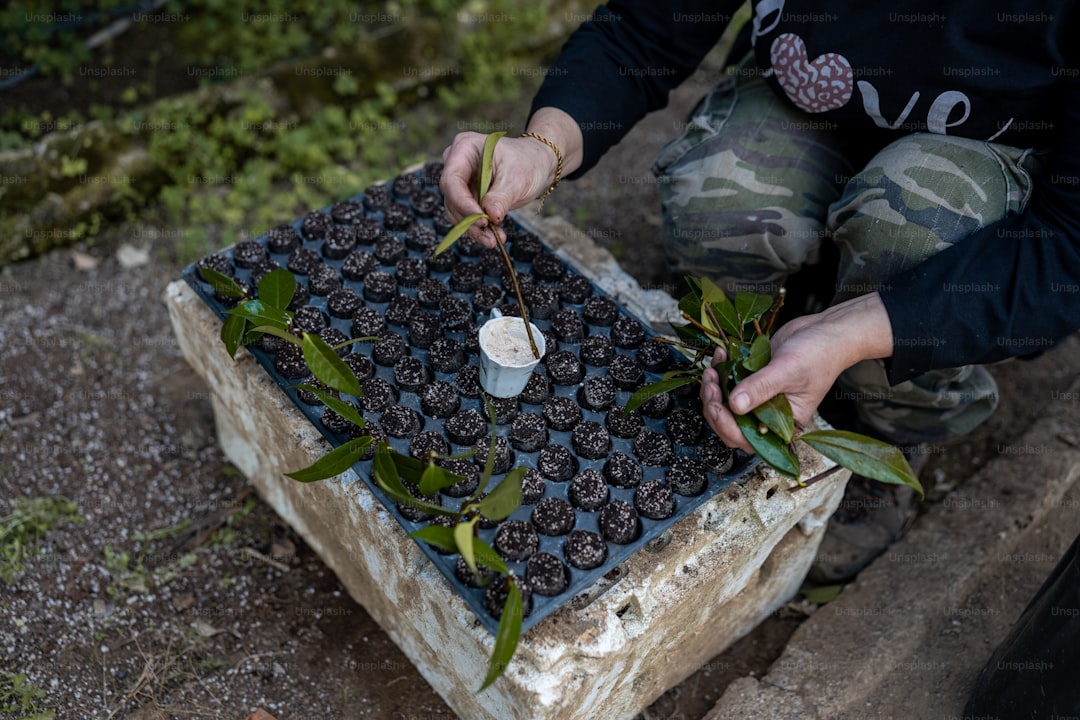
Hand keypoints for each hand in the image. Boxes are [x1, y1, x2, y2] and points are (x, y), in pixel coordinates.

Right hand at [440, 107, 582, 247]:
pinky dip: (478, 229)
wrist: (536, 164)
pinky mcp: (466, 195)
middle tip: (490, 236)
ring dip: (473, 228)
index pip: (452, 179)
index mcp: (465, 147)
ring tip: (494, 240)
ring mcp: (460, 180)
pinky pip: (465, 216)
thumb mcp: (518, 178)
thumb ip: (502, 196)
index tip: (481, 219)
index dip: (463, 202)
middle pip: (452, 197)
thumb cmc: (528, 162)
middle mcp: (457, 162)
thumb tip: (490, 214)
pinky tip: (493, 237)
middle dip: (469, 219)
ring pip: (456, 210)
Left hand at [699, 293, 893, 451]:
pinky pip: (728, 383)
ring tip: (713, 367)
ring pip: (725, 403)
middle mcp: (769, 415)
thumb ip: (761, 388)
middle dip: (714, 406)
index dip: (727, 426)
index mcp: (783, 424)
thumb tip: (735, 405)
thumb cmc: (819, 354)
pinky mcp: (752, 380)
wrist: (826, 331)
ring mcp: (759, 397)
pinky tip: (721, 355)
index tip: (717, 405)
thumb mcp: (788, 371)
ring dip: (713, 388)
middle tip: (710, 384)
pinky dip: (720, 371)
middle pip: (730, 424)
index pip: (747, 439)